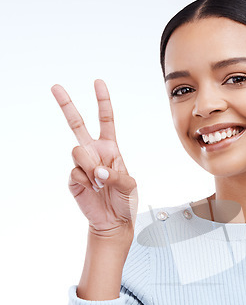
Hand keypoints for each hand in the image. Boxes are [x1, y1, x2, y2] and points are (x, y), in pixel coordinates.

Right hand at [52, 79, 137, 235]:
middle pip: (77, 124)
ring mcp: (82, 165)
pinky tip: (93, 190)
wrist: (114, 222)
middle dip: (67, 105)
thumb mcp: (130, 186)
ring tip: (101, 182)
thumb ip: (116, 175)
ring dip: (91, 167)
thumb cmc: (124, 202)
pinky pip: (76, 172)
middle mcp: (94, 152)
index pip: (105, 120)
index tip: (98, 83)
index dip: (102, 102)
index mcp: (111, 149)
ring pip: (78, 151)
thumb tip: (98, 171)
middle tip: (56, 87)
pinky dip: (87, 182)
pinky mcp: (73, 179)